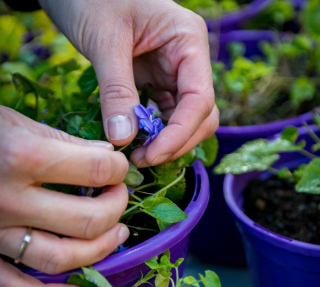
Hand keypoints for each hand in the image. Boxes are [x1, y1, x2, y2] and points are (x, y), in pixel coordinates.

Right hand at [0, 106, 128, 286]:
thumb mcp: (20, 124)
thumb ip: (67, 141)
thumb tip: (108, 154)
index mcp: (24, 156)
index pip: (96, 169)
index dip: (118, 167)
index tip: (118, 167)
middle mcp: (9, 199)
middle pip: (86, 219)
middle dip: (116, 207)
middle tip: (119, 196)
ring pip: (59, 258)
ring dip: (100, 249)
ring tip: (118, 234)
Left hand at [39, 0, 218, 166]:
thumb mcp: (105, 41)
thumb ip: (117, 90)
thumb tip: (123, 138)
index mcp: (188, 42)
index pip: (200, 99)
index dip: (180, 134)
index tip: (151, 154)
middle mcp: (189, 61)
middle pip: (201, 115)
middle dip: (176, 142)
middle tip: (141, 159)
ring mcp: (175, 74)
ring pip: (186, 120)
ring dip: (166, 142)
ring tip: (137, 154)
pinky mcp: (158, 83)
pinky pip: (165, 115)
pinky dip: (155, 132)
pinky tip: (137, 140)